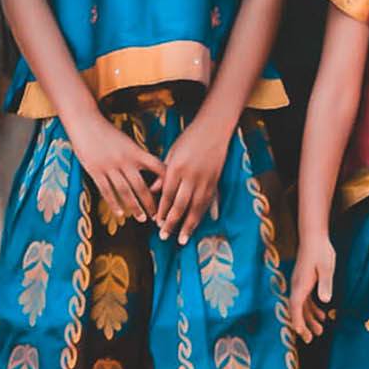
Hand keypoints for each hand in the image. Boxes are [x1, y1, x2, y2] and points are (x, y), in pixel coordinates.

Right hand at [69, 112, 162, 225]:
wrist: (86, 122)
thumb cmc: (107, 132)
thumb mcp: (126, 141)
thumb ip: (137, 155)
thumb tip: (150, 169)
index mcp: (135, 151)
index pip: (156, 166)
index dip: (165, 181)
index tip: (170, 194)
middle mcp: (125, 160)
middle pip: (141, 185)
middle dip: (150, 203)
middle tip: (156, 216)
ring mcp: (110, 166)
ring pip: (125, 191)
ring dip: (135, 207)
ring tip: (141, 218)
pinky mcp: (96, 171)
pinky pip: (107, 191)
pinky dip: (114, 204)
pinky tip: (120, 213)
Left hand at [154, 109, 229, 242]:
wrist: (214, 128)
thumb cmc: (190, 137)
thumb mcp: (172, 152)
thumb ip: (163, 173)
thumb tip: (152, 191)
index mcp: (177, 167)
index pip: (167, 194)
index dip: (162, 210)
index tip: (157, 223)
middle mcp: (191, 176)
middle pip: (180, 205)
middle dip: (172, 223)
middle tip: (164, 236)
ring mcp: (204, 179)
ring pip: (195, 208)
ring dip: (188, 225)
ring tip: (182, 240)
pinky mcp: (215, 181)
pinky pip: (207, 203)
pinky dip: (201, 216)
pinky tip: (196, 225)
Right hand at [288, 234, 335, 339]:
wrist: (313, 235)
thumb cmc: (320, 250)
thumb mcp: (326, 267)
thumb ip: (325, 283)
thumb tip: (325, 300)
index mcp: (300, 284)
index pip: (295, 308)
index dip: (298, 322)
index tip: (303, 335)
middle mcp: (297, 285)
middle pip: (297, 310)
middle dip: (303, 325)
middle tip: (311, 339)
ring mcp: (299, 282)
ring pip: (301, 305)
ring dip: (309, 318)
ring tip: (320, 329)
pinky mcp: (304, 279)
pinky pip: (305, 298)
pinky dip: (311, 308)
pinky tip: (322, 314)